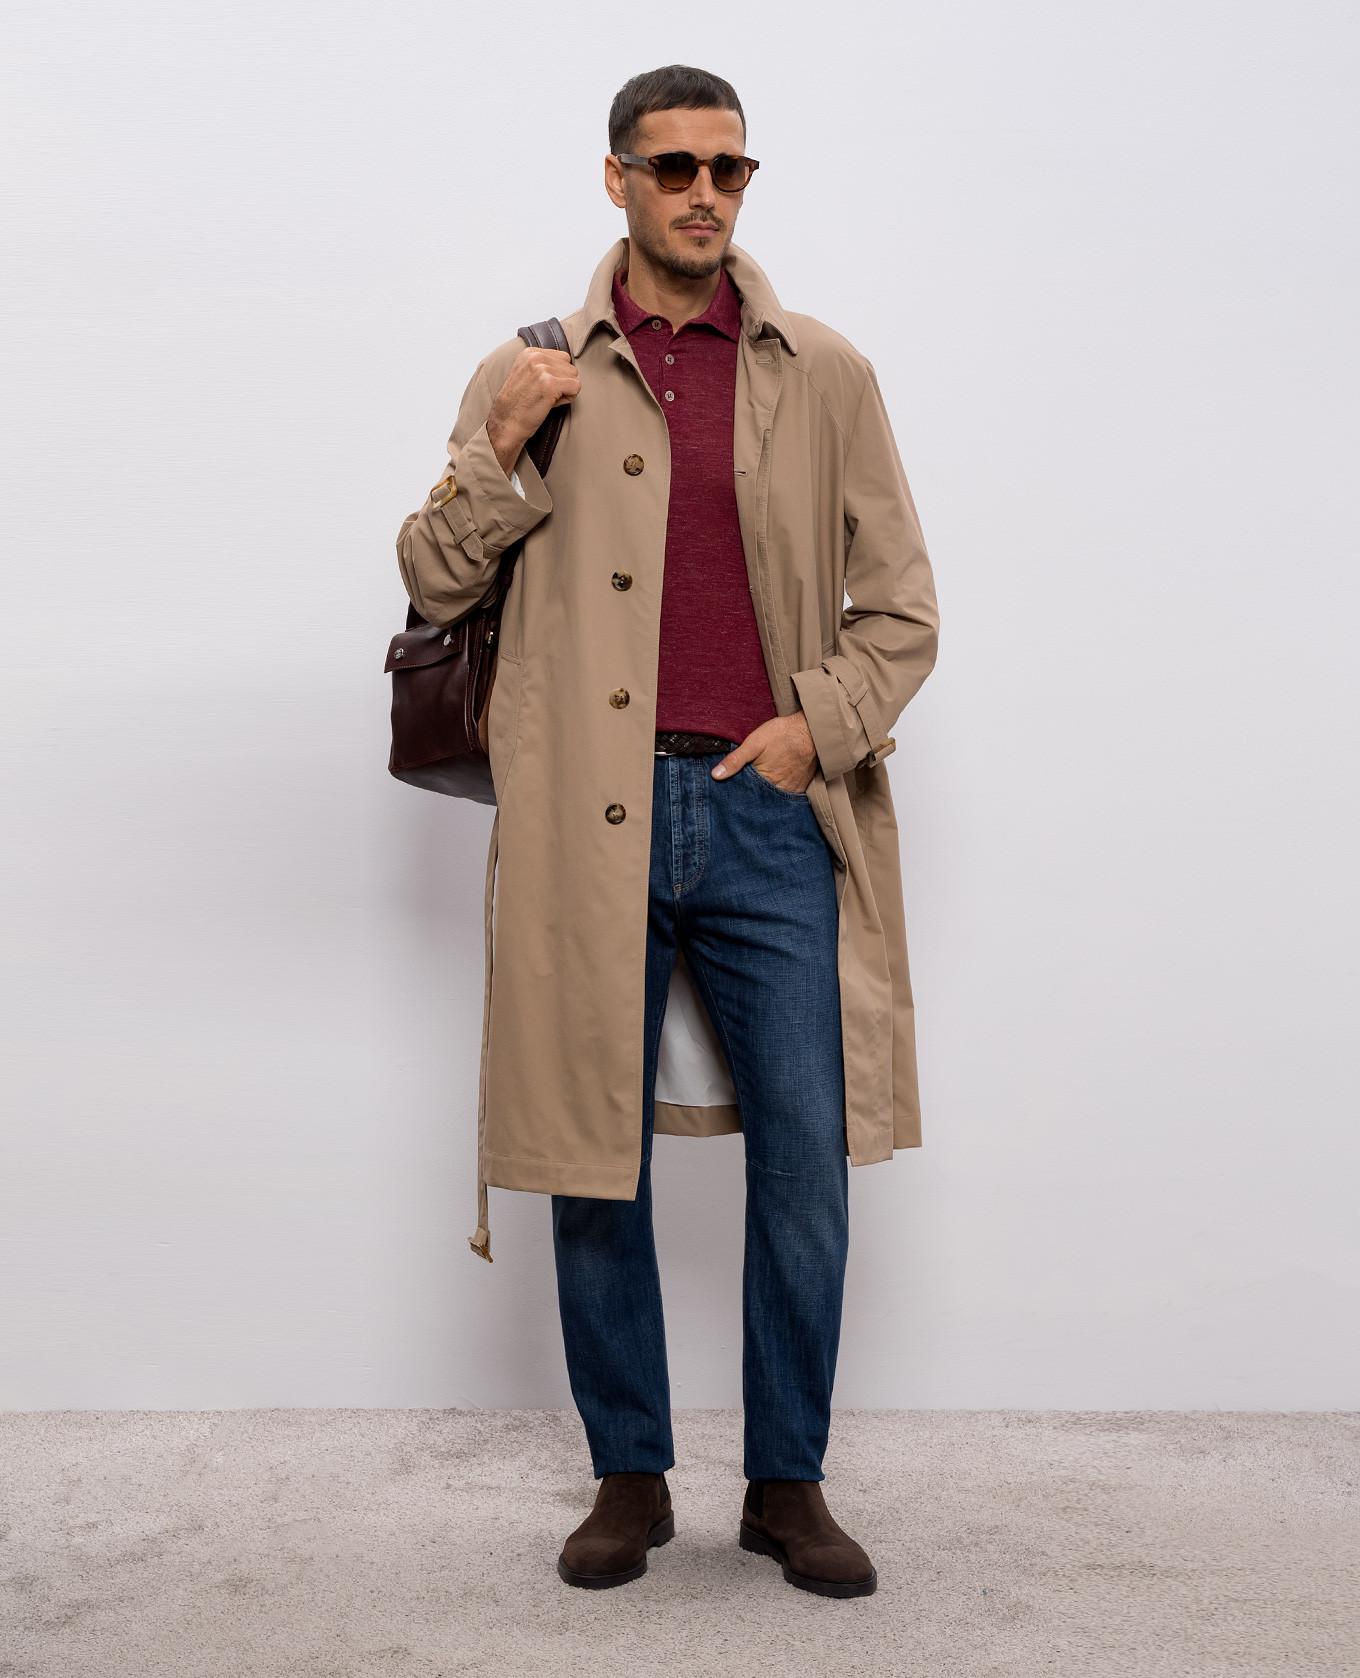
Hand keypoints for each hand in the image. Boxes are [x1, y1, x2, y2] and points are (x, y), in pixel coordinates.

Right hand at [486, 348, 579, 476]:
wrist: (506, 423)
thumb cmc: (518, 404)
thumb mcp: (526, 374)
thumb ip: (543, 365)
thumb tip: (567, 365)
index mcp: (530, 352)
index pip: (563, 357)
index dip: (557, 375)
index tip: (541, 386)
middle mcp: (536, 357)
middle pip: (570, 367)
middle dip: (562, 383)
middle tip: (544, 395)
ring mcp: (543, 370)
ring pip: (574, 377)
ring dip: (564, 391)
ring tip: (546, 399)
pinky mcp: (551, 384)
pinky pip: (576, 387)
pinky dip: (568, 399)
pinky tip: (551, 404)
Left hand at [711, 712, 816, 793]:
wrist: (812, 730)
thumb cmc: (782, 734)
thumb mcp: (754, 743)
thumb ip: (735, 760)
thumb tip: (715, 775)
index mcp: (764, 781)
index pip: (744, 793)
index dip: (736, 790)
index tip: (728, 790)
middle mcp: (778, 790)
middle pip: (759, 798)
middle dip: (750, 795)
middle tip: (741, 790)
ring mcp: (791, 790)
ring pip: (772, 798)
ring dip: (764, 794)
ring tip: (758, 786)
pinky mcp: (800, 787)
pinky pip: (785, 795)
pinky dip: (778, 792)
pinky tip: (773, 784)